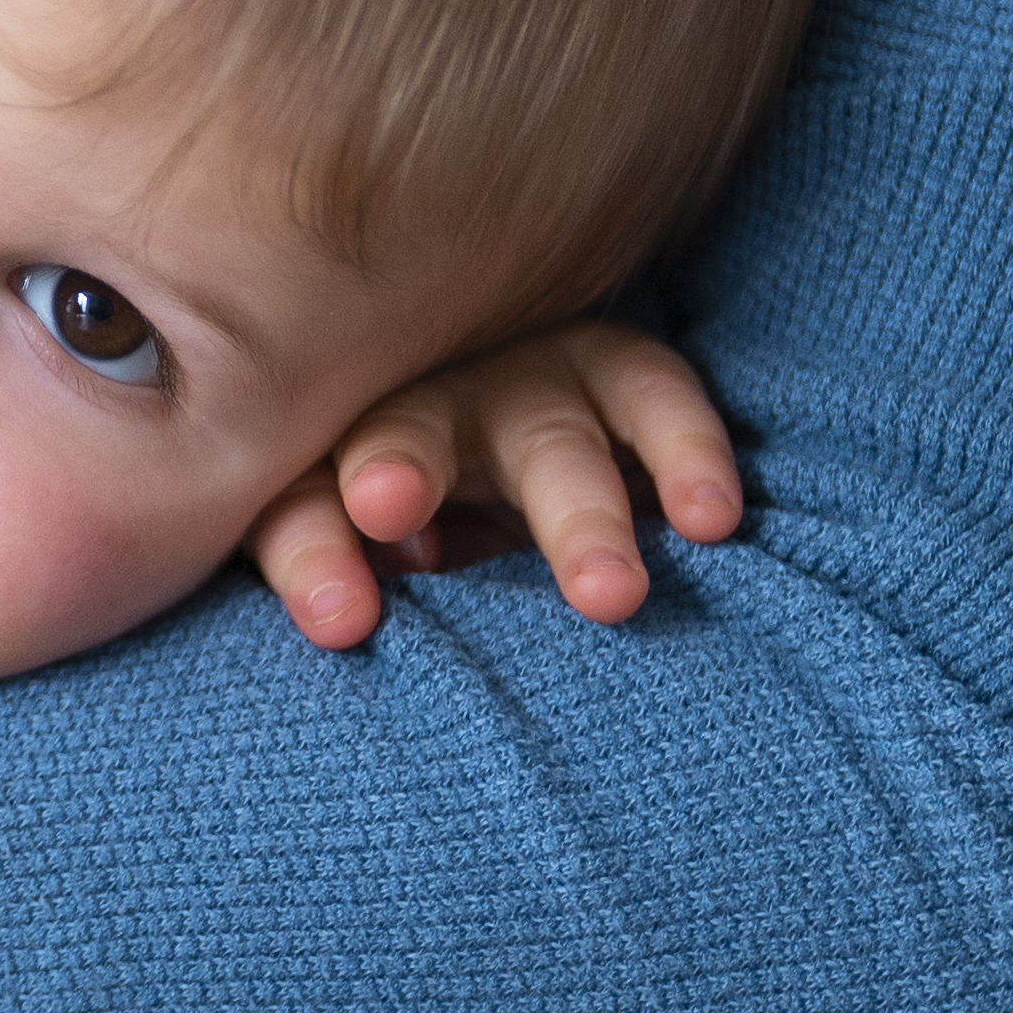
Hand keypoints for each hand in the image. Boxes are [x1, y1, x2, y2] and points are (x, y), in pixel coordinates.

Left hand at [248, 316, 750, 648]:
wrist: (495, 456)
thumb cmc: (402, 539)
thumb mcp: (349, 566)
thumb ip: (326, 589)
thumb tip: (339, 635)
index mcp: (332, 463)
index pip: (301, 503)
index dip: (312, 553)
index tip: (337, 619)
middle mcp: (424, 408)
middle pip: (402, 435)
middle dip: (399, 470)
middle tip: (385, 508)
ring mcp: (527, 386)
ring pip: (546, 440)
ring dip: (576, 517)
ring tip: (609, 597)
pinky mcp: (623, 378)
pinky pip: (656, 400)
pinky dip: (686, 453)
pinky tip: (711, 519)